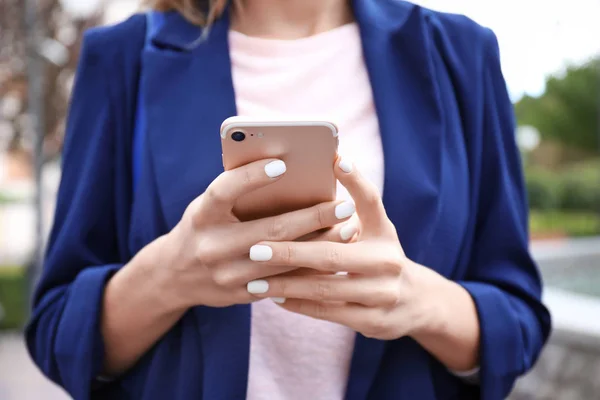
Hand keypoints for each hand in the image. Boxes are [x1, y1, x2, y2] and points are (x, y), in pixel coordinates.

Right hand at [149, 158, 357, 308]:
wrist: (175, 275)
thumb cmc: (203, 226)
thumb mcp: (208, 206)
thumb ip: (237, 192)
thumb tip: (289, 171)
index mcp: (201, 215)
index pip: (224, 192)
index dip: (251, 177)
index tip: (282, 164)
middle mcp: (211, 247)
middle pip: (268, 231)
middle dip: (312, 218)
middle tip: (343, 204)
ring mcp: (226, 276)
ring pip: (283, 260)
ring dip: (320, 245)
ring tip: (349, 228)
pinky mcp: (241, 295)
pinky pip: (283, 282)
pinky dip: (311, 268)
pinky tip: (335, 256)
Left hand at [244, 158, 448, 340]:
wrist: (414, 302)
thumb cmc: (379, 254)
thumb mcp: (374, 229)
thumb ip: (349, 207)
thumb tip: (323, 167)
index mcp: (385, 233)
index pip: (371, 202)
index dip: (356, 181)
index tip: (335, 160)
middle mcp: (388, 262)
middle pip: (333, 256)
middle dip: (290, 253)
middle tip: (256, 249)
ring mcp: (382, 295)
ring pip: (325, 289)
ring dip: (286, 285)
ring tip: (255, 279)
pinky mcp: (373, 321)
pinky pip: (327, 313)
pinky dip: (299, 305)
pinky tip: (275, 298)